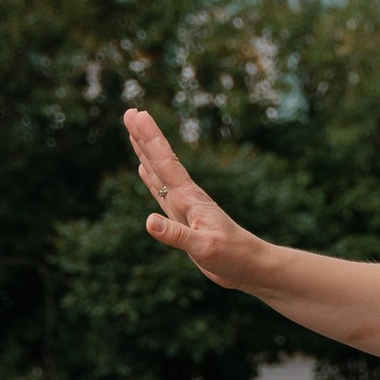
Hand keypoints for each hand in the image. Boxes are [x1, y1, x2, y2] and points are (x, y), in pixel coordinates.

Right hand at [126, 108, 270, 293]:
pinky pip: (161, 192)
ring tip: (133, 133)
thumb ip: (177, 235)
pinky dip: (150, 178)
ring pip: (159, 173)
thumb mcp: (204, 248)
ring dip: (145, 153)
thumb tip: (148, 220)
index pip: (165, 162)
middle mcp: (185, 196)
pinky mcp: (183, 217)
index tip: (136, 115)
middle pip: (160, 160)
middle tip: (130, 112)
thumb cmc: (233, 256)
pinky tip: (143, 169)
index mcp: (189, 198)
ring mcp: (184, 206)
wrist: (250, 266)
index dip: (150, 138)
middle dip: (144, 137)